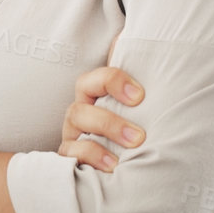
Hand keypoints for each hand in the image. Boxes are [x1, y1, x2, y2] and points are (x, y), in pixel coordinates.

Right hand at [60, 40, 144, 172]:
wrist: (133, 162)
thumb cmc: (136, 124)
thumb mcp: (143, 103)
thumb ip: (144, 74)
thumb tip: (145, 41)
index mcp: (96, 96)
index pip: (95, 80)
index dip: (113, 82)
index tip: (140, 97)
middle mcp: (81, 115)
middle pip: (80, 110)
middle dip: (109, 123)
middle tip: (138, 137)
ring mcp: (73, 137)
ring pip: (73, 134)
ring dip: (98, 146)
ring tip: (120, 161)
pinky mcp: (70, 160)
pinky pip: (68, 158)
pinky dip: (87, 162)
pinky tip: (109, 171)